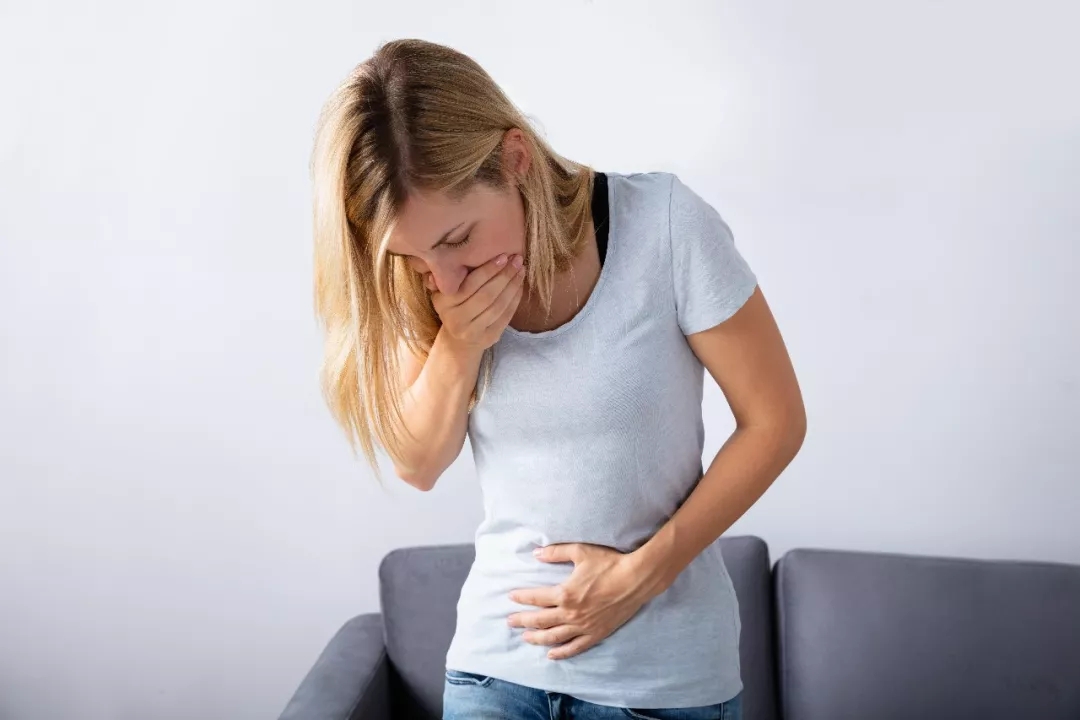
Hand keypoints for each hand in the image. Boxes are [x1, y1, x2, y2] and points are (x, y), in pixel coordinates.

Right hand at [427, 254, 524, 350]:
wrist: (458, 341)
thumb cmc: (453, 307)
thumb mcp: (443, 292)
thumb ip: (446, 276)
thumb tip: (449, 258)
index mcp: (443, 303)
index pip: (469, 284)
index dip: (488, 270)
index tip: (503, 256)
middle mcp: (456, 319)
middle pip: (486, 295)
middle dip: (504, 276)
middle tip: (517, 260)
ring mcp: (472, 331)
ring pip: (498, 306)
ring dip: (512, 286)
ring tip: (521, 270)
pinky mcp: (488, 338)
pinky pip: (505, 316)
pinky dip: (515, 300)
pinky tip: (520, 286)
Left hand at [506, 543, 658, 659]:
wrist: (636, 579)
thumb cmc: (609, 563)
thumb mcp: (580, 552)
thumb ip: (556, 552)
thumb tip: (536, 553)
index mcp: (565, 593)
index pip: (536, 598)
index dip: (521, 598)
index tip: (511, 597)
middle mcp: (571, 613)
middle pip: (540, 620)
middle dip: (523, 621)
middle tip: (510, 622)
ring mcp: (584, 626)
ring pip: (554, 637)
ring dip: (537, 638)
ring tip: (525, 638)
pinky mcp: (596, 633)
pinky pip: (575, 647)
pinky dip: (562, 652)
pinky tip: (552, 655)